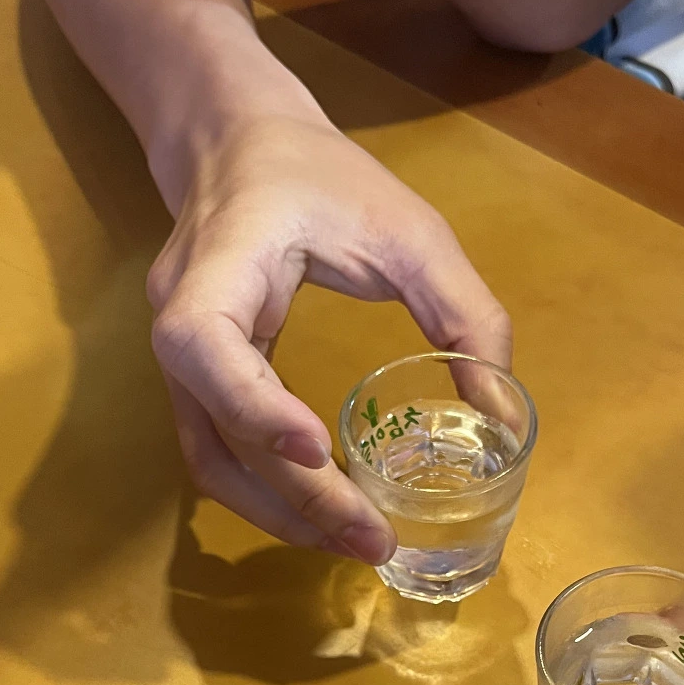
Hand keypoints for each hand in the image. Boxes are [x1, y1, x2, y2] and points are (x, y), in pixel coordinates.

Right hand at [148, 111, 511, 561]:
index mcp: (218, 265)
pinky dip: (265, 492)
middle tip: (371, 539)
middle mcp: (180, 318)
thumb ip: (464, 313)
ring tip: (349, 543)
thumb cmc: (319, 174)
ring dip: (275, 512)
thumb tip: (505, 412)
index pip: (206, 344)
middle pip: (215, 429)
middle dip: (293, 495)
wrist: (237, 141)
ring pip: (208, 458)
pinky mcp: (196, 380)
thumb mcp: (409, 228)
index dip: (253, 404)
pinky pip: (218, 451)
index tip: (315, 448)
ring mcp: (178, 358)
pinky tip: (321, 511)